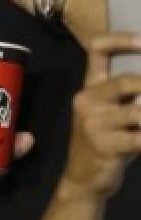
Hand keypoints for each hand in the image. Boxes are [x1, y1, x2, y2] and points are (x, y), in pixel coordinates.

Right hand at [60, 33, 140, 199]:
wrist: (84, 179)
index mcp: (89, 88)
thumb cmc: (106, 141)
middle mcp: (87, 100)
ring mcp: (94, 123)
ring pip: (138, 112)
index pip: (96, 50)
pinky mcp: (104, 145)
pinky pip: (140, 138)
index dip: (121, 40)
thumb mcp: (112, 114)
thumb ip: (130, 98)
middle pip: (127, 81)